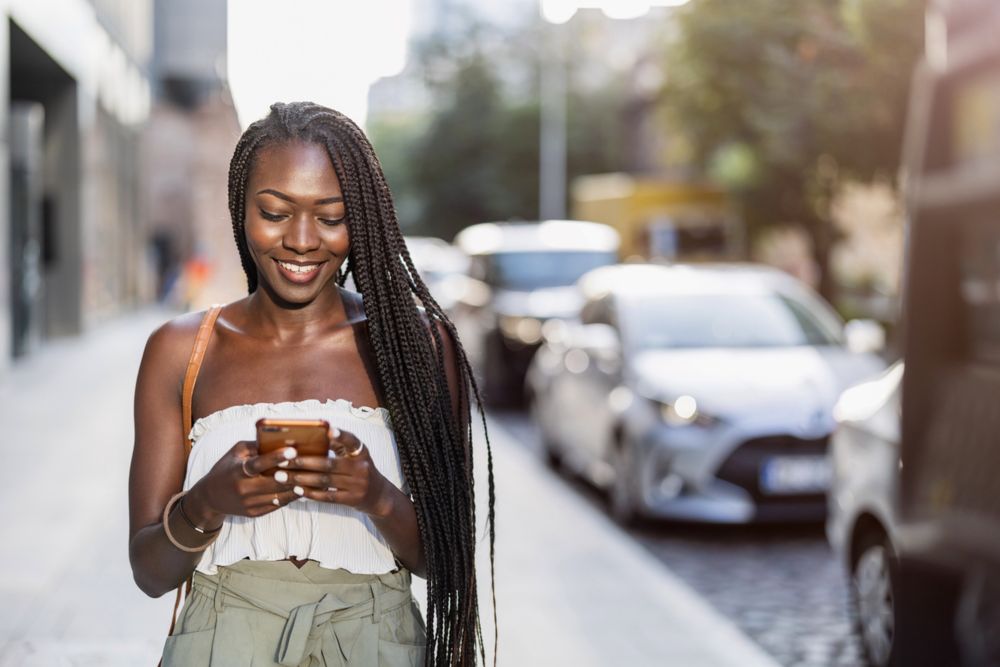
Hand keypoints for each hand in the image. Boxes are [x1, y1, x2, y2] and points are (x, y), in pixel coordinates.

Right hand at [187, 441, 302, 521]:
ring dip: (298, 487)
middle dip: (294, 474)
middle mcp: (243, 488)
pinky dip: (291, 496)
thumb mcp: (236, 452)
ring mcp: (249, 503)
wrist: (210, 498)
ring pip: (279, 495)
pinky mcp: (254, 513)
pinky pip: (277, 505)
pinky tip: (303, 488)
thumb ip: (255, 445)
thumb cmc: (226, 468)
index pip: (258, 464)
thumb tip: (279, 438)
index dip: (276, 458)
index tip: (293, 451)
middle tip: (313, 464)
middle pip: (274, 482)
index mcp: (237, 470)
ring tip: (314, 477)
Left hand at [283, 427, 394, 516]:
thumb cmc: (360, 471)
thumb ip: (339, 446)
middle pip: (329, 464)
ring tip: (282, 476)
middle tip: (283, 460)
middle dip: (303, 462)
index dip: (341, 435)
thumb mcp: (355, 456)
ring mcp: (358, 485)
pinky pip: (328, 496)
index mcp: (361, 452)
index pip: (352, 441)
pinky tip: (296, 489)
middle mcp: (361, 467)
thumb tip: (314, 435)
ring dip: (301, 478)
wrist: (379, 496)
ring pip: (325, 481)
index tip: (328, 430)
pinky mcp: (352, 499)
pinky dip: (311, 493)